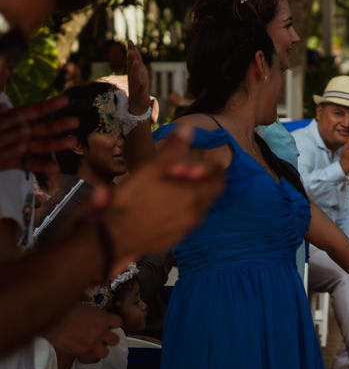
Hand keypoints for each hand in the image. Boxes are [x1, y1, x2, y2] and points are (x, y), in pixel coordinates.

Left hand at [0, 96, 77, 171]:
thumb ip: (0, 107)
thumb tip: (6, 100)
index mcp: (12, 119)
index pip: (33, 110)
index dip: (49, 105)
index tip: (65, 100)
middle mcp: (17, 132)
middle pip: (41, 128)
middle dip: (59, 125)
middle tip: (76, 122)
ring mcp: (15, 148)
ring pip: (39, 145)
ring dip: (56, 144)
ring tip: (72, 142)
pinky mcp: (11, 162)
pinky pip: (27, 164)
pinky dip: (41, 166)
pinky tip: (54, 167)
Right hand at [44, 304, 120, 357]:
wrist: (51, 323)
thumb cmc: (63, 310)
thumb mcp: (78, 300)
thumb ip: (86, 299)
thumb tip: (88, 297)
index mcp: (103, 317)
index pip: (119, 323)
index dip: (113, 325)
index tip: (107, 325)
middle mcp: (101, 331)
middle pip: (115, 340)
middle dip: (109, 339)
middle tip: (101, 337)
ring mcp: (93, 342)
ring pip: (106, 352)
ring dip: (100, 349)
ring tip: (94, 346)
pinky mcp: (83, 351)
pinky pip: (92, 356)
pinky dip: (89, 354)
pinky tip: (83, 348)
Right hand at [99, 124, 224, 268]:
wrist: (112, 238)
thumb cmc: (131, 202)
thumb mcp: (151, 170)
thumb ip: (172, 150)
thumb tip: (188, 129)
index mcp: (193, 197)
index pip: (218, 183)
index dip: (217, 172)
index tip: (214, 165)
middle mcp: (194, 216)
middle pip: (207, 195)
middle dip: (198, 180)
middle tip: (182, 170)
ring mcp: (185, 230)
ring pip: (196, 208)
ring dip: (189, 195)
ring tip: (170, 185)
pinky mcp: (174, 240)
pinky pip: (185, 221)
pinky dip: (182, 209)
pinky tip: (163, 204)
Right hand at [125, 40, 150, 115]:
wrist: (137, 103)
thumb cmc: (139, 86)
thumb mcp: (139, 72)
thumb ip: (137, 61)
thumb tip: (134, 49)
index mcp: (133, 72)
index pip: (132, 60)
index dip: (131, 51)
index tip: (129, 41)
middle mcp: (132, 77)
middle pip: (132, 67)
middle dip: (132, 59)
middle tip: (131, 50)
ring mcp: (135, 86)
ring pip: (135, 77)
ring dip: (135, 70)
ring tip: (136, 62)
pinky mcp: (140, 93)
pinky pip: (140, 89)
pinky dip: (141, 84)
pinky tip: (144, 80)